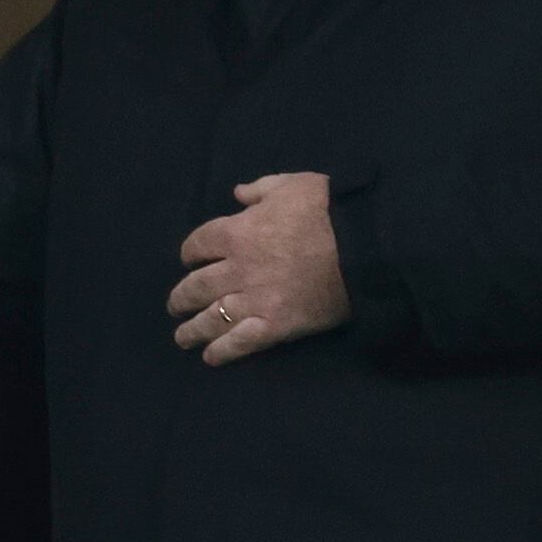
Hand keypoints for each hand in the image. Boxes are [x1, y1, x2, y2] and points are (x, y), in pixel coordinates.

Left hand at [168, 172, 349, 365]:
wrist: (365, 244)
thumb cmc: (327, 209)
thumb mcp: (290, 184)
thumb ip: (259, 189)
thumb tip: (238, 193)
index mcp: (235, 232)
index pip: (198, 245)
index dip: (190, 253)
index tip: (190, 259)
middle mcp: (237, 269)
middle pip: (197, 286)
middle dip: (181, 298)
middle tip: (175, 306)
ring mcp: (255, 299)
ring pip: (212, 318)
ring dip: (192, 329)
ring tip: (182, 338)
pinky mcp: (277, 325)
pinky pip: (241, 342)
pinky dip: (223, 351)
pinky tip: (210, 357)